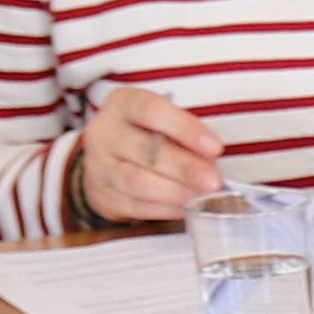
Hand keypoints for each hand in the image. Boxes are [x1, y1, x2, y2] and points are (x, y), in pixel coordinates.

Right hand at [78, 85, 227, 227]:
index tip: (215, 148)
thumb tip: (210, 162)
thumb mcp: (166, 121)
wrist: (110, 157)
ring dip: (175, 192)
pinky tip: (185, 208)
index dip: (186, 130)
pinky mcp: (101, 196)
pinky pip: (133, 206)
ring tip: (201, 197)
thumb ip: (186, 136)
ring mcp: (98, 166)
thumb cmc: (148, 134)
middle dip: (184, 168)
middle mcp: (104, 132)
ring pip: (136, 182)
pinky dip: (164, 209)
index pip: (152, 111)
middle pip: (144, 150)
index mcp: (122, 103)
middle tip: (214, 181)